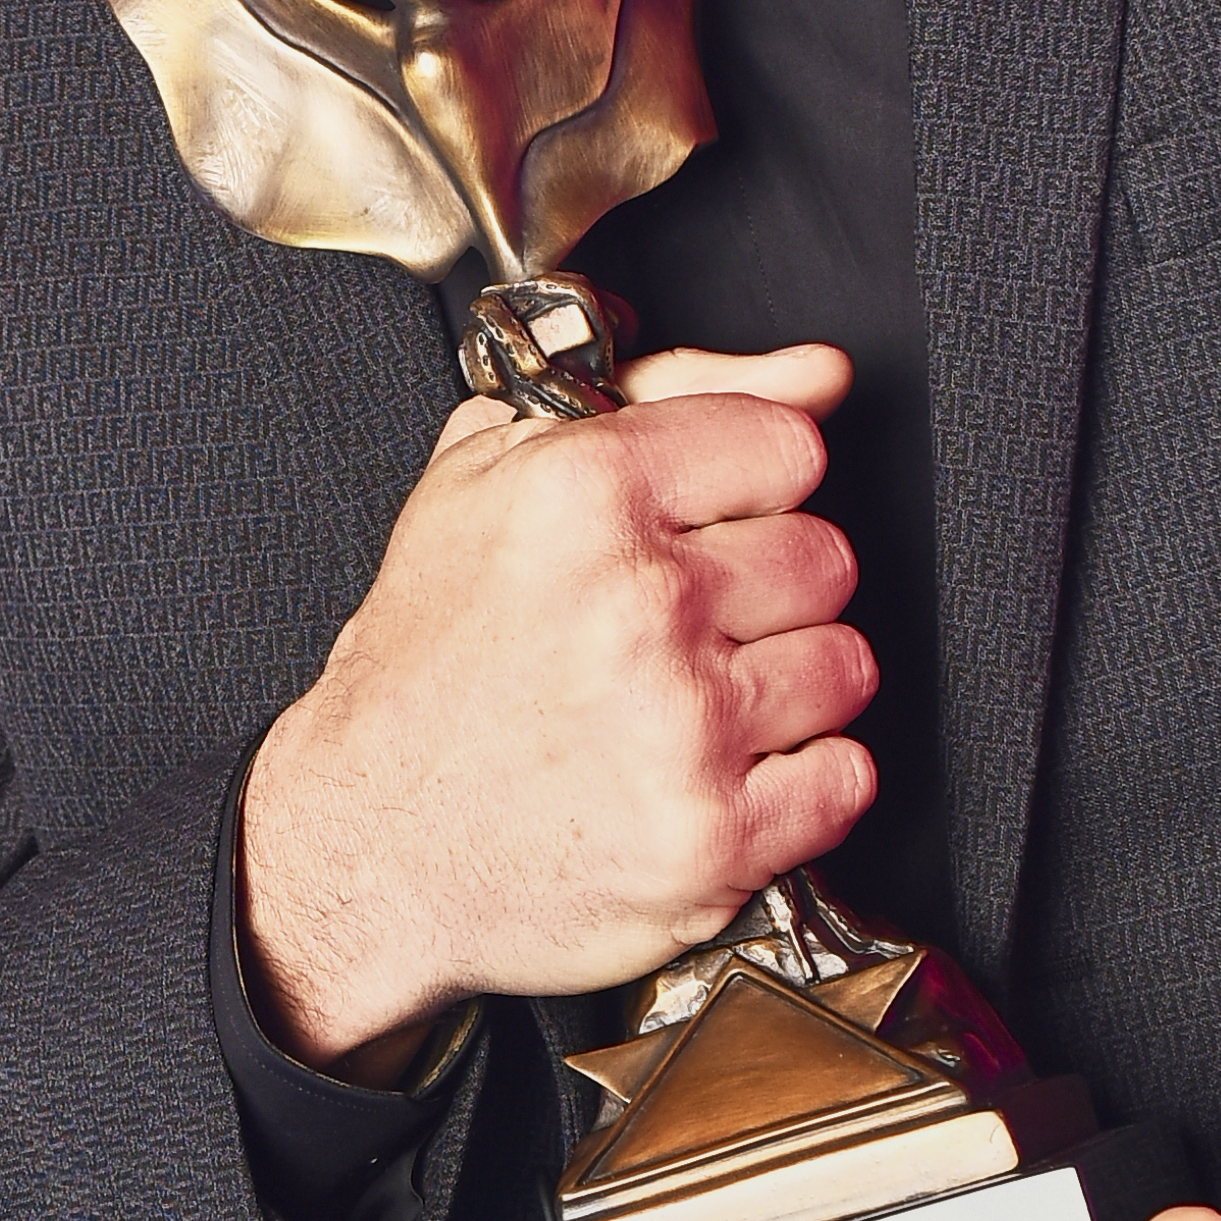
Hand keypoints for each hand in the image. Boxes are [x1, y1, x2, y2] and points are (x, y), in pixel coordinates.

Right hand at [240, 343, 873, 1073]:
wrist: (375, 846)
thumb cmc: (428, 670)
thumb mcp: (493, 480)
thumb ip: (669, 395)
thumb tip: (818, 374)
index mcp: (584, 493)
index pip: (788, 447)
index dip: (746, 491)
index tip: (704, 528)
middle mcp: (640, 602)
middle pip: (824, 557)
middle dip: (763, 594)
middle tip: (676, 631)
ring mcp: (684, 724)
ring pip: (843, 665)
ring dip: (782, 690)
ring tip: (687, 707)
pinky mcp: (714, 835)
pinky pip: (845, 778)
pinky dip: (796, 786)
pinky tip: (713, 775)